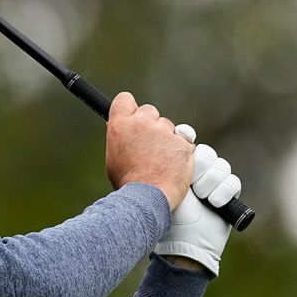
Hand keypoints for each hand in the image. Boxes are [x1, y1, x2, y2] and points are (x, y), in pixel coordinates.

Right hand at [105, 92, 193, 209]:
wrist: (147, 197)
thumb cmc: (128, 181)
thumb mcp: (114, 155)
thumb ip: (121, 137)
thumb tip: (124, 130)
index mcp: (120, 125)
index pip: (125, 99)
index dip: (130, 108)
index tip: (133, 116)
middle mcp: (142, 123)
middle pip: (149, 111)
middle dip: (151, 124)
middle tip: (148, 144)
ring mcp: (164, 131)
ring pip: (168, 126)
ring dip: (166, 139)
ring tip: (159, 161)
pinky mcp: (182, 142)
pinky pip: (182, 141)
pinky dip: (179, 151)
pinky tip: (171, 166)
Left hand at [153, 131, 241, 276]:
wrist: (182, 241)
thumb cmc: (165, 214)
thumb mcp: (157, 186)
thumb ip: (156, 163)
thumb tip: (152, 137)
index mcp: (175, 166)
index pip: (185, 140)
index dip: (186, 136)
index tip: (184, 137)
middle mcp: (195, 172)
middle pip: (206, 152)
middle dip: (200, 164)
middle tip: (190, 182)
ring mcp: (212, 183)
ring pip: (221, 165)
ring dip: (211, 180)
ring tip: (200, 196)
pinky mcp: (227, 195)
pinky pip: (233, 182)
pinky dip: (224, 191)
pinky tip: (213, 202)